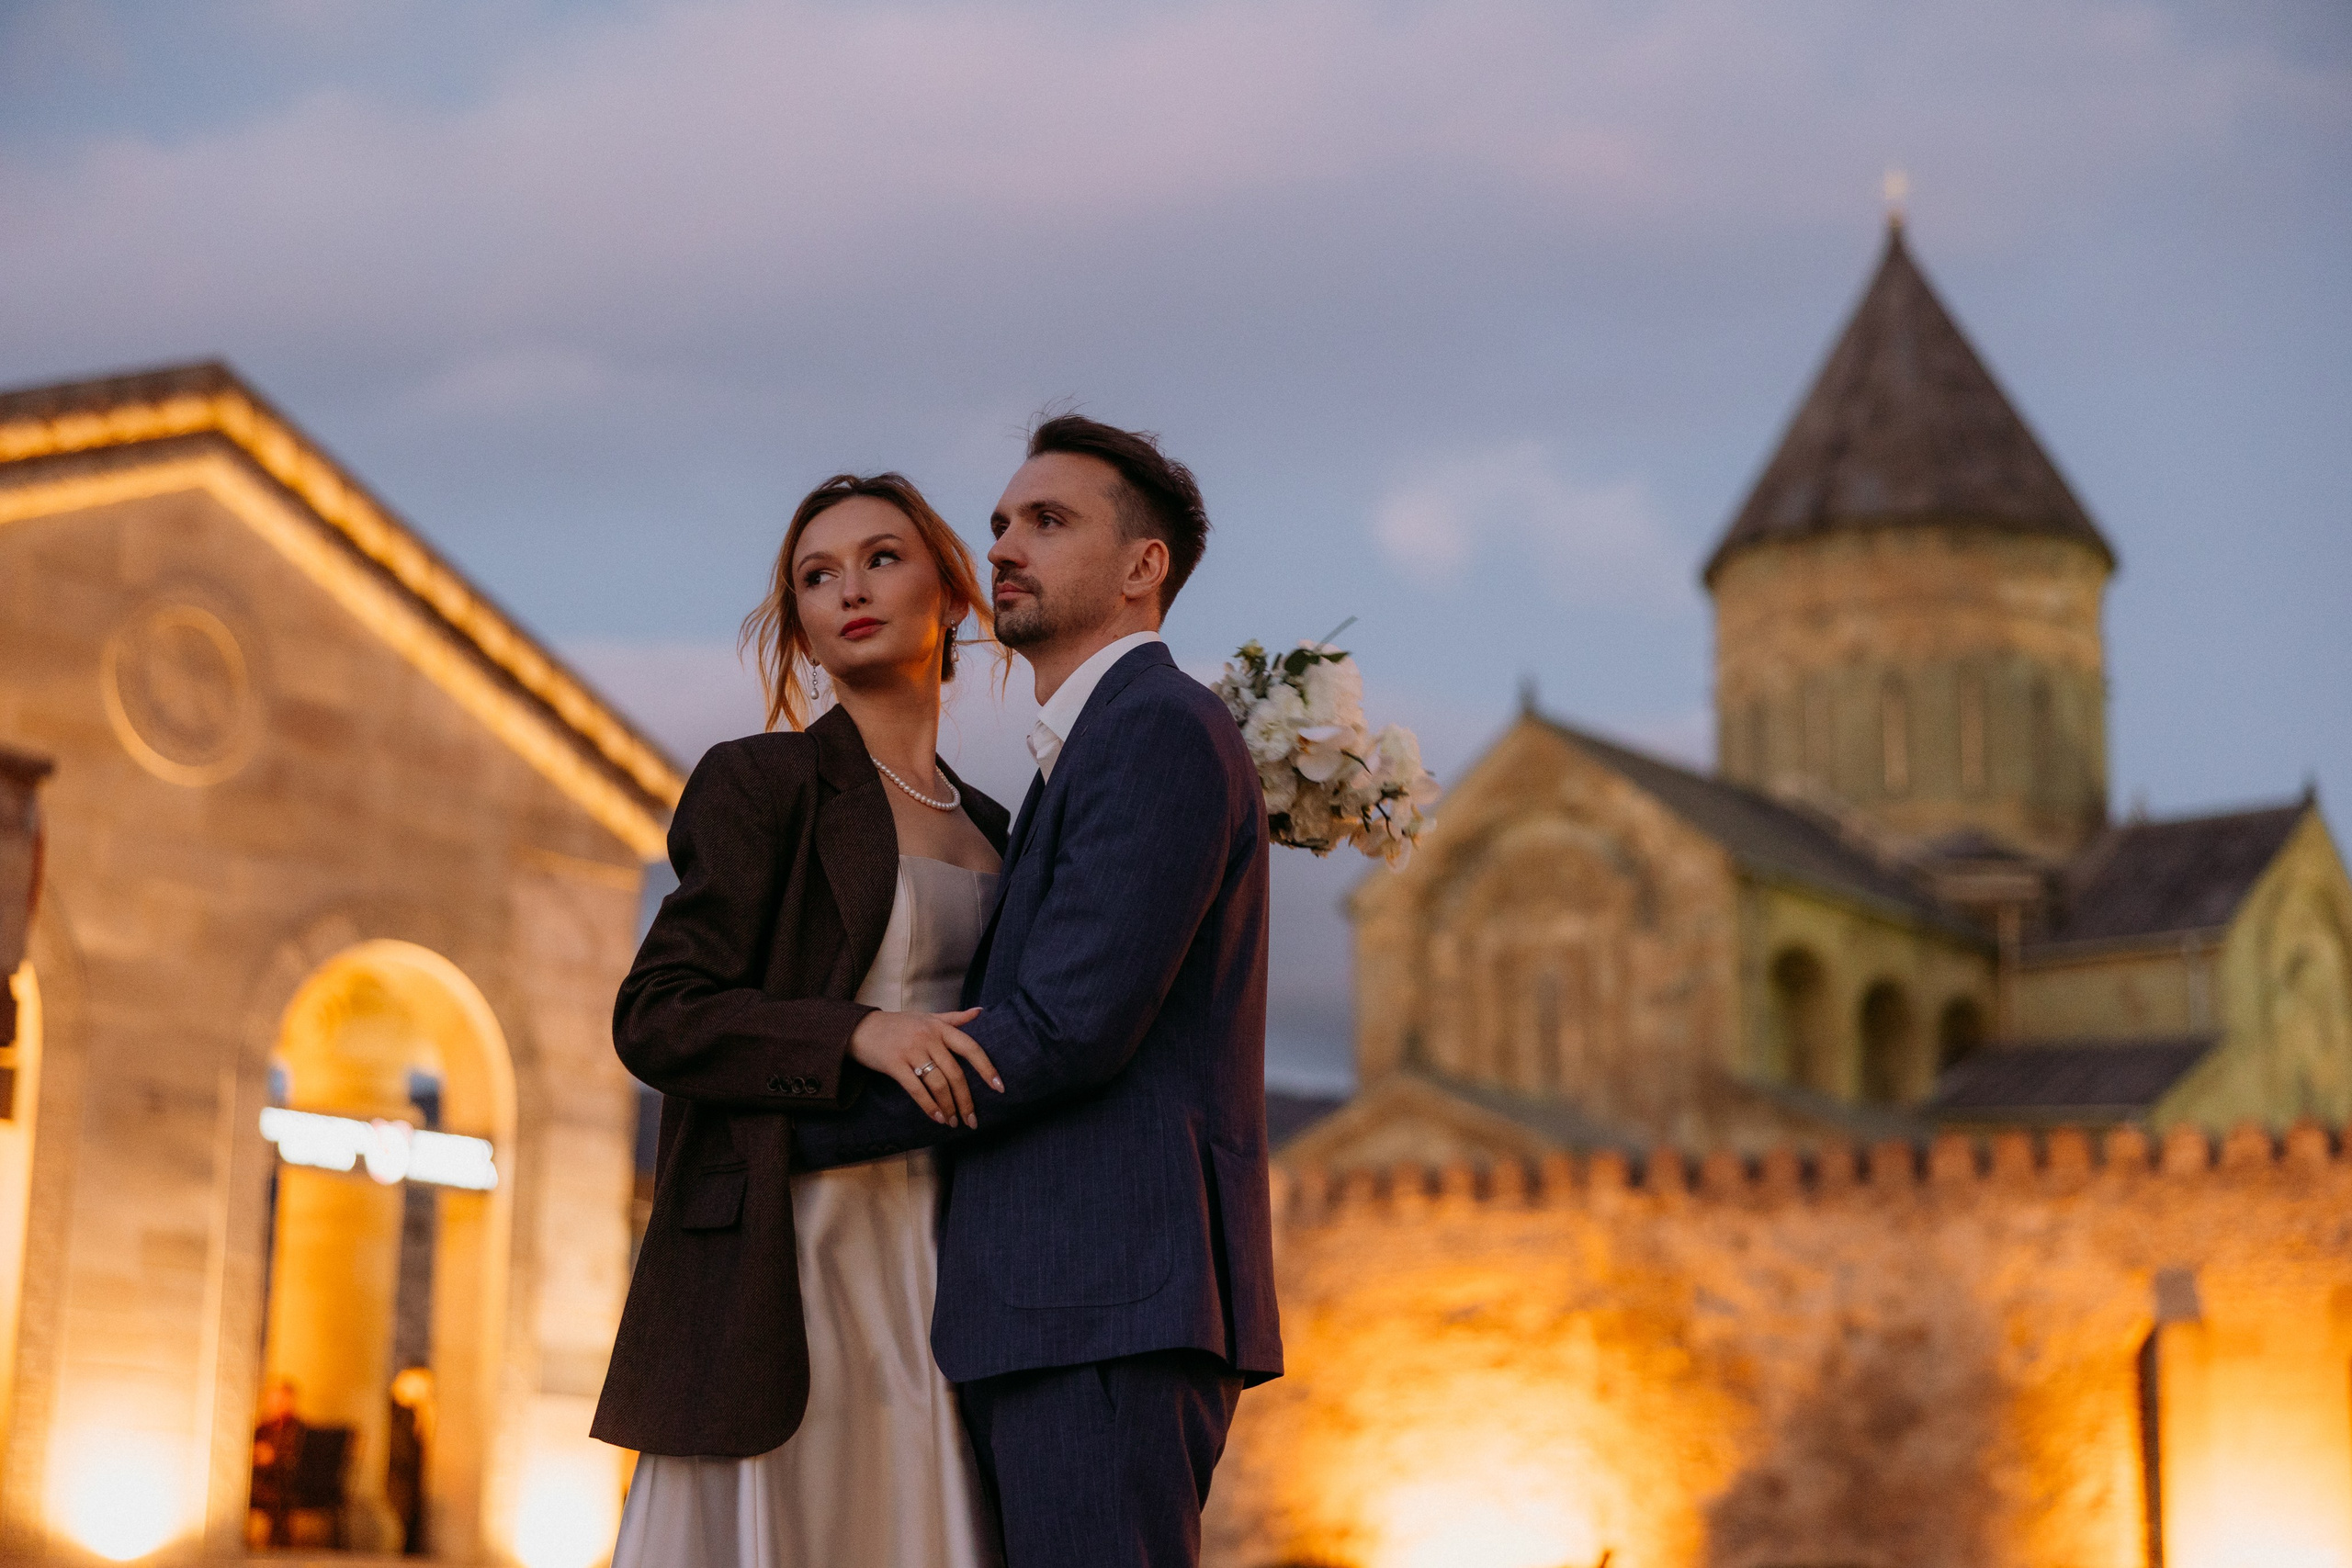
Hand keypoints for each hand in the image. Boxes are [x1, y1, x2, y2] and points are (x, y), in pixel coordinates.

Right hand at [848, 1007, 1001, 1127]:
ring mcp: (911, 1051)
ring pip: (938, 1084)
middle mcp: (928, 1038)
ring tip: (953, 1122)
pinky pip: (916, 1089)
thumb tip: (980, 1012)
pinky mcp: (894, 1064)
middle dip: (966, 1100)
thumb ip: (954, 1018)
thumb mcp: (927, 1017)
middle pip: (955, 1073)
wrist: (860, 1027)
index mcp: (940, 1027)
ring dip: (948, 1107)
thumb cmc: (897, 1024)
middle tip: (973, 1120)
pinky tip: (938, 1118)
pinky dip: (929, 1106)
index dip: (987, 1068)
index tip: (999, 1087)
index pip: (971, 1048)